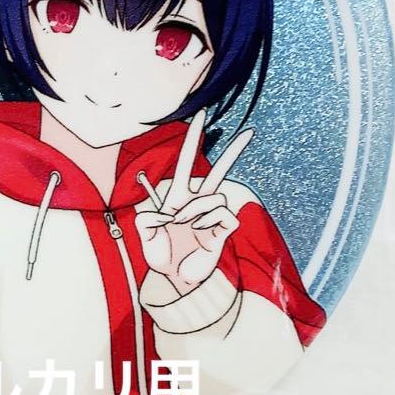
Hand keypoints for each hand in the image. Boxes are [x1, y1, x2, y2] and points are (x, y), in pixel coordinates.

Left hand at [134, 110, 253, 294]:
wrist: (176, 279)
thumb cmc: (161, 255)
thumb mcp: (145, 235)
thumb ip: (145, 220)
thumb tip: (161, 213)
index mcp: (178, 196)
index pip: (187, 162)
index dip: (193, 139)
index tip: (200, 115)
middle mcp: (198, 201)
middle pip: (220, 170)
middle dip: (234, 152)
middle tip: (250, 132)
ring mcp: (212, 215)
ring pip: (215, 195)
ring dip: (198, 208)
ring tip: (186, 225)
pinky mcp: (224, 230)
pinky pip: (223, 215)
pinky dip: (209, 222)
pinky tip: (201, 232)